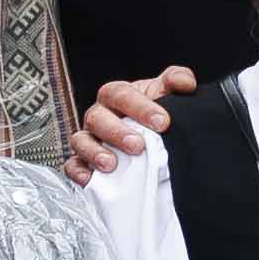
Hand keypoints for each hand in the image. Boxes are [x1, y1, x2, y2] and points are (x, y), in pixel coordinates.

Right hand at [65, 64, 191, 180]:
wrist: (152, 136)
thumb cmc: (153, 113)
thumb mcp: (166, 93)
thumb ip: (176, 81)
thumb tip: (185, 83)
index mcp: (117, 95)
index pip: (121, 94)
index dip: (140, 107)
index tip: (162, 122)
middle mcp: (99, 114)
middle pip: (98, 117)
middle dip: (117, 132)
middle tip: (137, 145)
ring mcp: (89, 137)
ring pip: (81, 140)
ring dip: (94, 152)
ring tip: (111, 164)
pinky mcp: (83, 160)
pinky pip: (73, 164)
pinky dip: (78, 171)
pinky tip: (90, 178)